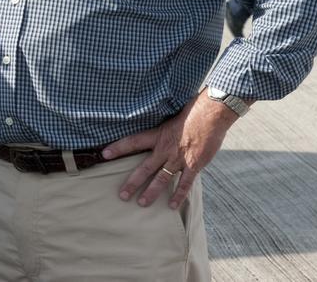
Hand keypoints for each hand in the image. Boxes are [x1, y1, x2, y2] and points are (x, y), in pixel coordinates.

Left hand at [101, 91, 238, 208]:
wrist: (212, 114)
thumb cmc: (192, 110)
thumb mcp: (171, 115)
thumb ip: (163, 125)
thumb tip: (154, 122)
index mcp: (158, 134)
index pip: (133, 141)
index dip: (118, 148)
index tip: (104, 154)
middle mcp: (165, 149)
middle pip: (145, 168)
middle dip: (132, 182)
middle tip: (122, 195)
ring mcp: (179, 159)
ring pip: (162, 179)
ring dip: (151, 192)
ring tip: (141, 203)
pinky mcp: (194, 165)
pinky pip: (185, 184)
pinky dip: (179, 195)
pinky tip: (172, 206)